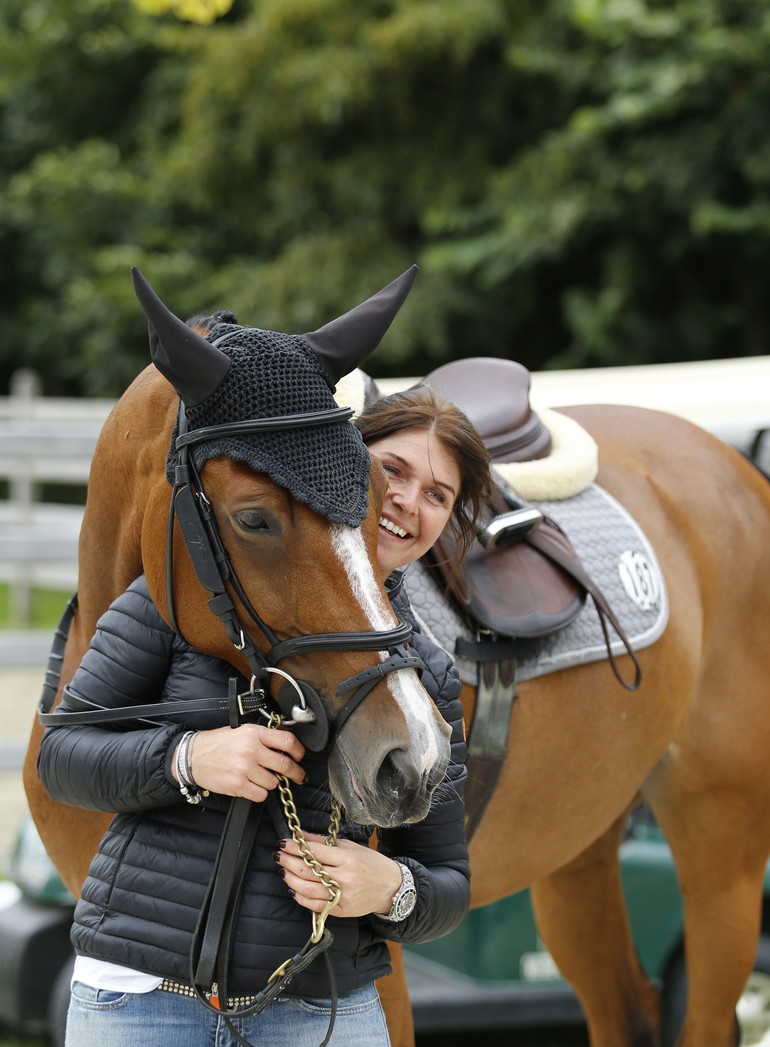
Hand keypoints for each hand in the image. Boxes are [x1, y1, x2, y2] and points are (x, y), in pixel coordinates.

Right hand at [172, 723, 304, 801]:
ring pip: (273, 782)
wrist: (193, 757)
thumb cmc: (218, 744)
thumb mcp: (242, 731)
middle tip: (298, 776)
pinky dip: (260, 792)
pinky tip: (252, 785)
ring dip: (271, 782)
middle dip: (296, 773)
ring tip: (261, 776)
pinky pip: (261, 794)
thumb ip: (264, 737)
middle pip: (285, 765)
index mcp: (254, 733)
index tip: (300, 757)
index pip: (287, 741)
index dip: (299, 751)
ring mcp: (244, 769)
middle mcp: (251, 750)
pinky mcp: (238, 785)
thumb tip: (287, 744)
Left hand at [274, 832, 403, 919]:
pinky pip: (315, 906)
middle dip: (289, 862)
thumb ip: (324, 842)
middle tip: (278, 856)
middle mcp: (344, 878)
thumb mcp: (350, 847)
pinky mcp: (341, 911)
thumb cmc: (371, 863)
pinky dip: (301, 897)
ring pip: (308, 890)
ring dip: (291, 879)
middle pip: (308, 871)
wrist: (391, 888)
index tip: (283, 843)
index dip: (296, 847)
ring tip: (283, 871)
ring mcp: (342, 897)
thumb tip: (301, 835)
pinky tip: (294, 889)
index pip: (315, 852)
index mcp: (348, 859)